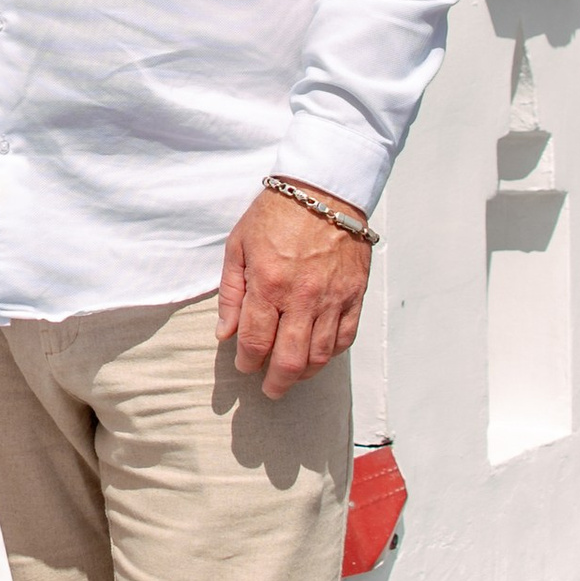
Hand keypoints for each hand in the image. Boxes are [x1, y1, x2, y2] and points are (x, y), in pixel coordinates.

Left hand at [217, 185, 367, 394]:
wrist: (323, 190)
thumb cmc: (275, 214)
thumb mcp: (239, 246)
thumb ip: (231, 292)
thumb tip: (225, 333)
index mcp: (269, 284)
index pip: (256, 341)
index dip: (247, 362)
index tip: (245, 366)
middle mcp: (302, 297)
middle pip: (290, 359)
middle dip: (276, 382)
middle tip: (269, 390)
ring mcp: (332, 298)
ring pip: (320, 355)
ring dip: (304, 374)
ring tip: (292, 377)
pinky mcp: (354, 295)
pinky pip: (345, 338)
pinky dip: (331, 354)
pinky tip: (318, 356)